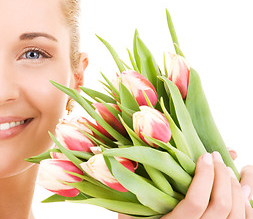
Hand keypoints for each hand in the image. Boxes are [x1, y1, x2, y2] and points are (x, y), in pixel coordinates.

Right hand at [118, 151, 251, 218]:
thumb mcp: (128, 211)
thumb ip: (133, 188)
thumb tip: (134, 159)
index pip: (196, 202)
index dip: (204, 176)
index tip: (204, 156)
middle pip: (221, 206)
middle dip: (222, 175)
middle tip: (215, 156)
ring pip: (237, 215)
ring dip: (237, 187)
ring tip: (228, 168)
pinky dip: (248, 202)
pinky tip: (245, 186)